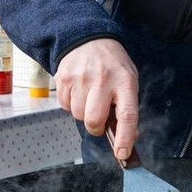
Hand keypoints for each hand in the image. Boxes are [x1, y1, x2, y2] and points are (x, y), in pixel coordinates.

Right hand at [54, 38, 137, 161]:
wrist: (88, 38)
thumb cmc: (112, 65)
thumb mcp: (128, 80)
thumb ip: (127, 107)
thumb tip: (127, 138)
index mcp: (125, 82)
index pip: (127, 116)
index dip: (125, 138)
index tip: (122, 153)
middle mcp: (103, 80)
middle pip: (94, 120)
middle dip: (96, 128)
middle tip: (99, 121)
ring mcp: (80, 78)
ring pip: (78, 115)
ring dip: (83, 113)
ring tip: (88, 96)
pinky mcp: (63, 78)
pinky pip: (64, 106)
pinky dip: (70, 104)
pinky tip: (78, 90)